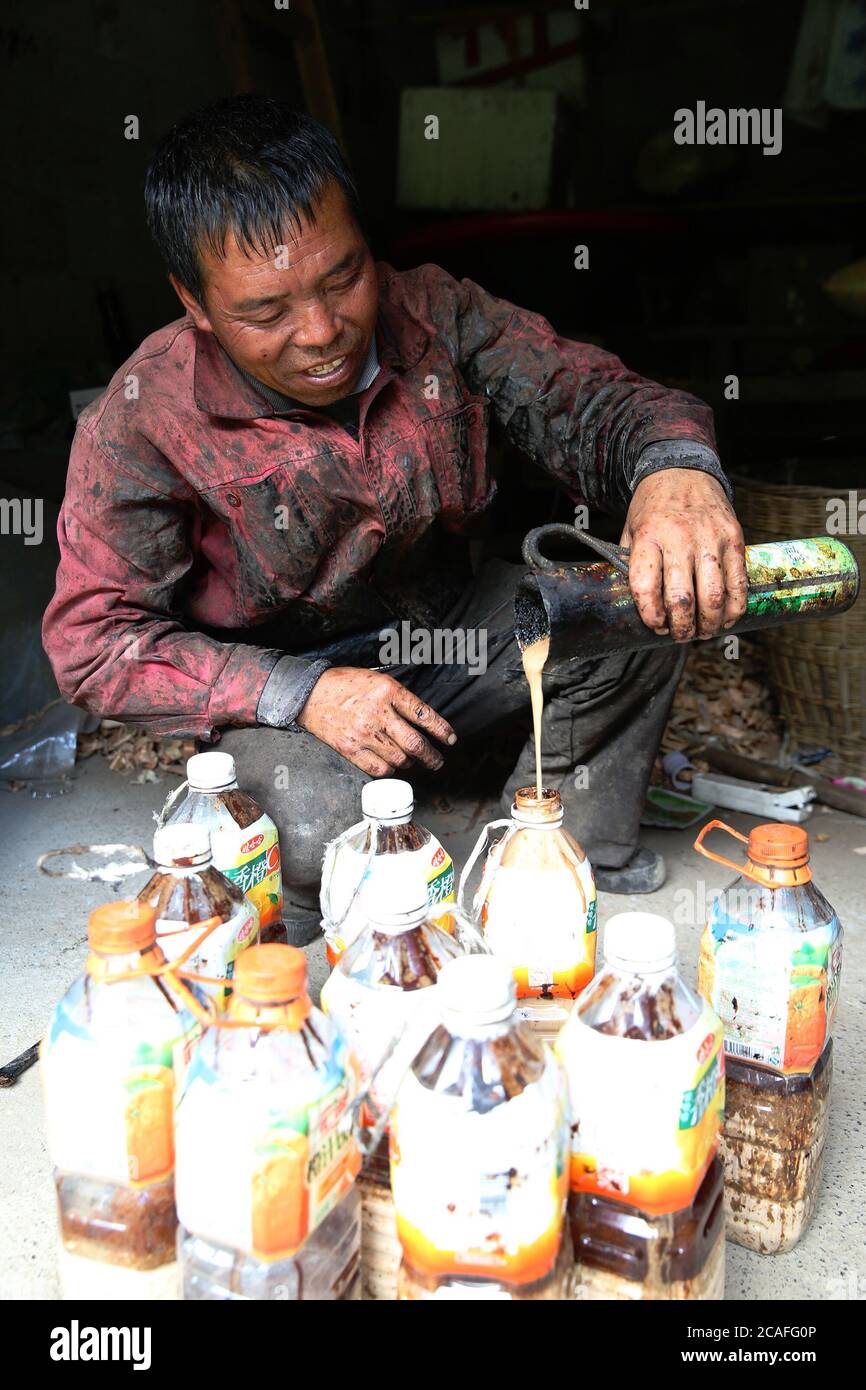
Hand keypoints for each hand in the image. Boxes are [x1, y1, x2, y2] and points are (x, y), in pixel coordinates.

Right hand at [297, 666, 456, 776]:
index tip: (450, 740)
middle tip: (436, 761)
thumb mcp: (377, 680)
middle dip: (431, 757)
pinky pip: (378, 769)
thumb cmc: (345, 685)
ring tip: (411, 761)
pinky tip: (391, 765)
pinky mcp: (350, 749)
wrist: (309, 694)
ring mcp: (363, 733)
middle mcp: (378, 713)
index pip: (423, 715)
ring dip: (410, 763)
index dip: (442, 731)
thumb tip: (423, 721)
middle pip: (415, 744)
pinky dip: (389, 770)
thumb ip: (399, 698)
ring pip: (399, 759)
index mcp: (388, 691)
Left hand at [620, 470, 746, 641]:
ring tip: (702, 632)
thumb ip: (630, 564)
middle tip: (680, 635)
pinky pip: (738, 583)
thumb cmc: (653, 507)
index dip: (651, 615)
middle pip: (682, 598)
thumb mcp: (631, 530)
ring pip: (713, 596)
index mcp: (648, 537)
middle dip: (681, 628)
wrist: (683, 470)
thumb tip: (631, 604)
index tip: (655, 625)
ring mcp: (710, 538)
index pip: (646, 587)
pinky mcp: (734, 539)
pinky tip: (725, 618)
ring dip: (708, 624)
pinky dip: (734, 608)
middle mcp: (680, 538)